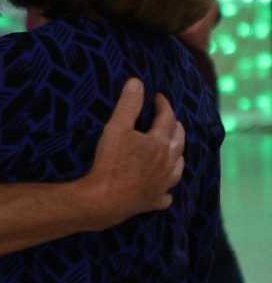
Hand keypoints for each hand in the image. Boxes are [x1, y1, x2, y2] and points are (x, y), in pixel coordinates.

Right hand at [82, 79, 184, 225]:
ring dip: (178, 156)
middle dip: (175, 127)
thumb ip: (128, 104)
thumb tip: (137, 82)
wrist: (104, 200)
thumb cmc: (110, 162)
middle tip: (170, 119)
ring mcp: (163, 184)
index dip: (163, 104)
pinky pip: (166, 196)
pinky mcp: (154, 201)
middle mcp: (168, 162)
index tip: (158, 97)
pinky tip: (164, 189)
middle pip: (178, 141)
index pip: (167, 117)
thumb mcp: (116, 128)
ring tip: (174, 151)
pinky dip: (167, 190)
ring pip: (178, 167)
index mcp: (160, 142)